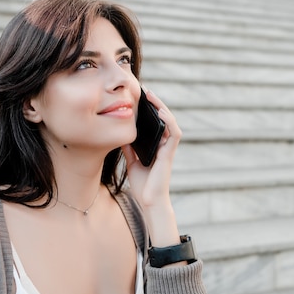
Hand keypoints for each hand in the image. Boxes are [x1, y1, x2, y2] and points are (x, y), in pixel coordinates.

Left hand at [121, 90, 181, 209]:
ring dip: (162, 107)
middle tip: (144, 90)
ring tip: (151, 96)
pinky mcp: (169, 154)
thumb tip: (120, 132)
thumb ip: (129, 147)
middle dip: (155, 104)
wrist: (149, 202)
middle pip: (163, 119)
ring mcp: (168, 149)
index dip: (149, 109)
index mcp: (156, 145)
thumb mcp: (131, 161)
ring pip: (170, 122)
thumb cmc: (142, 184)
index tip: (139, 96)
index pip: (155, 122)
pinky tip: (160, 112)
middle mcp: (164, 145)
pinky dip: (169, 122)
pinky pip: (173, 134)